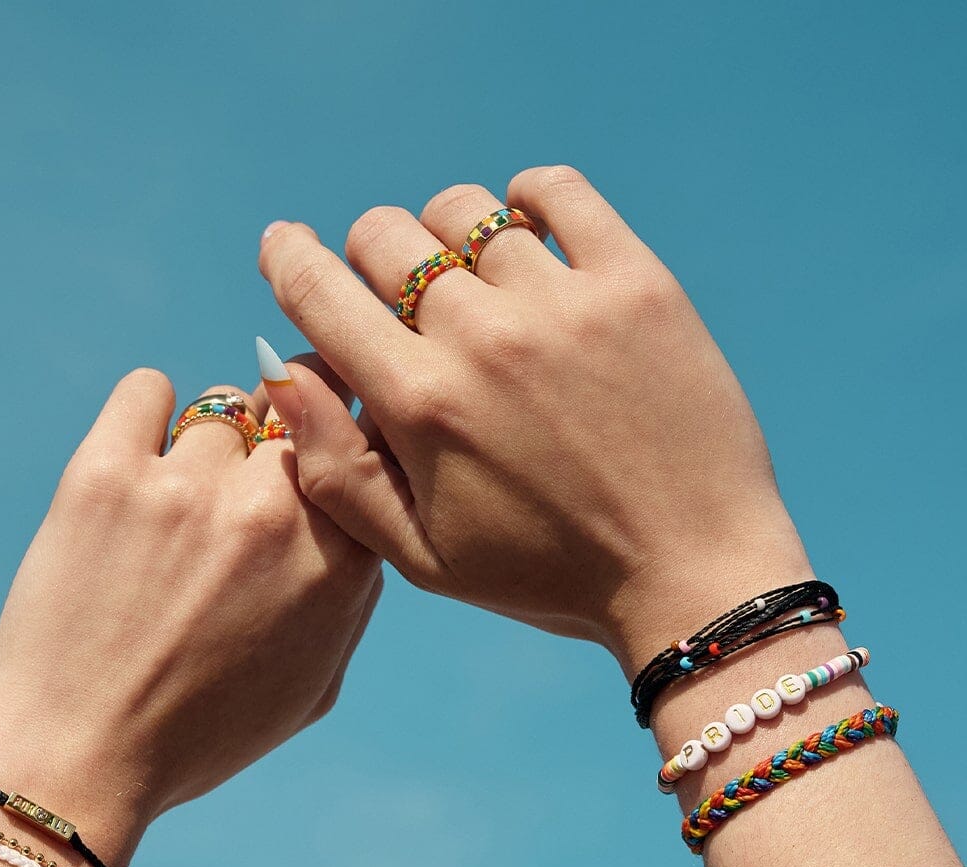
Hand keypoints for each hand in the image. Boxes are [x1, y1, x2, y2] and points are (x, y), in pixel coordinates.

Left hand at [0, 366, 381, 866]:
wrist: (77, 759)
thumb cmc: (198, 735)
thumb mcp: (311, 689)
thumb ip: (350, 597)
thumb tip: (354, 522)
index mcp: (338, 565)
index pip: (370, 447)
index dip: (351, 439)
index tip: (330, 447)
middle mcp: (271, 513)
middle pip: (305, 405)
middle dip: (290, 427)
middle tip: (254, 469)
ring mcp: (186, 488)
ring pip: (226, 407)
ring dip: (214, 442)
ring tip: (181, 500)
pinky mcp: (105, 474)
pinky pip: (146, 389)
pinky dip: (147, 411)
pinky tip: (138, 461)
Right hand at [256, 167, 808, 672]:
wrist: (689, 573)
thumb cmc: (547, 576)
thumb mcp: (421, 556)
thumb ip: (335, 470)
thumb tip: (278, 374)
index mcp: (419, 406)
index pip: (318, 290)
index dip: (288, 259)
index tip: (286, 250)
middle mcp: (481, 339)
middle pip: (383, 235)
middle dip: (369, 258)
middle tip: (400, 299)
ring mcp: (562, 302)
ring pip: (464, 211)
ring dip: (448, 237)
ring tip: (472, 281)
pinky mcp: (635, 282)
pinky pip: (557, 191)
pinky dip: (529, 199)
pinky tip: (530, 238)